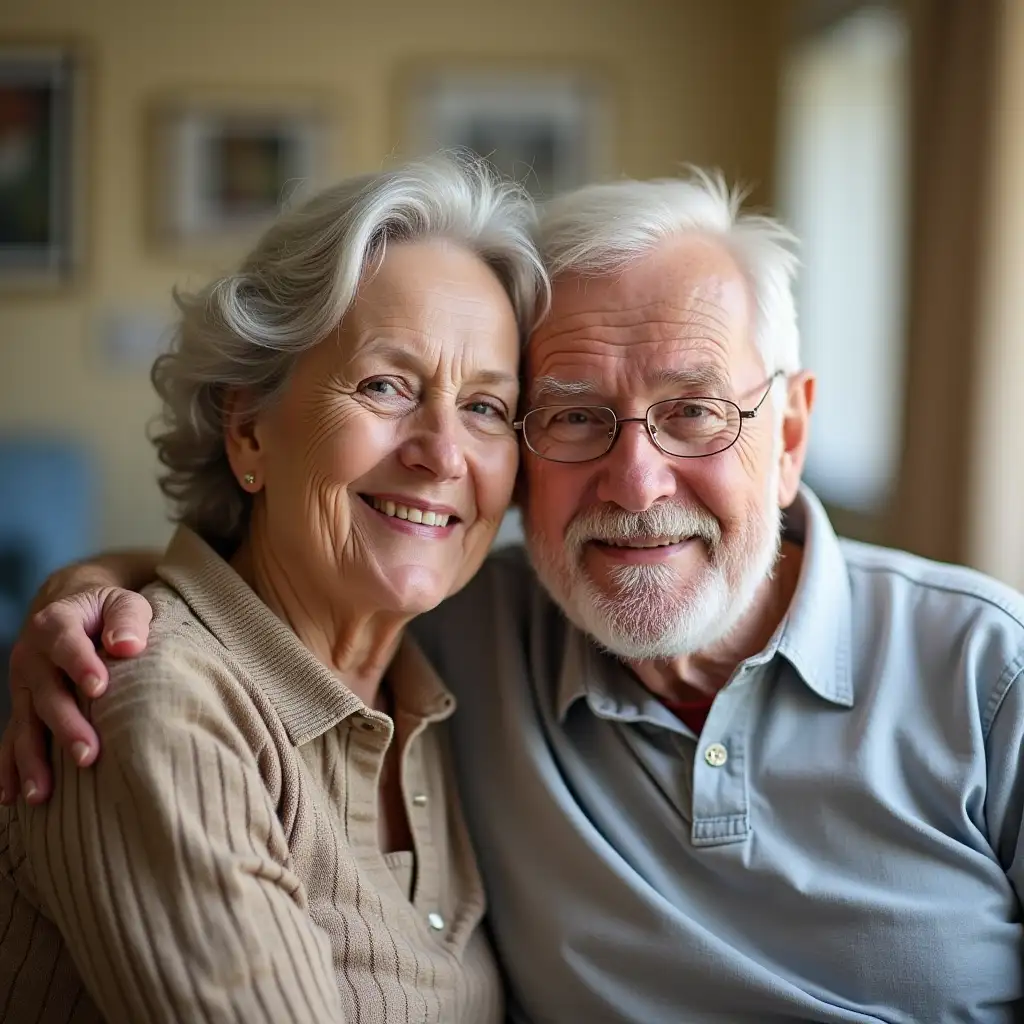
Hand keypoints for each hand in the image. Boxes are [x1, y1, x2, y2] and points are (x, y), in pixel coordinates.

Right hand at [2, 587, 152, 803]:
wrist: (71, 608)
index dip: (81, 665)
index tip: (100, 688)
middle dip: (66, 726)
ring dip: (32, 760)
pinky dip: (10, 768)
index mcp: (55, 624)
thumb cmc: (107, 610)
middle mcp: (31, 657)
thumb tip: (128, 646)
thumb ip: (128, 619)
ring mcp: (22, 686)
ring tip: (42, 793)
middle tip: (89, 755)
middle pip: (47, 694)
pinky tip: (12, 797)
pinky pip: (12, 739)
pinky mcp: (22, 707)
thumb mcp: (122, 601)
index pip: (67, 644)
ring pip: (25, 724)